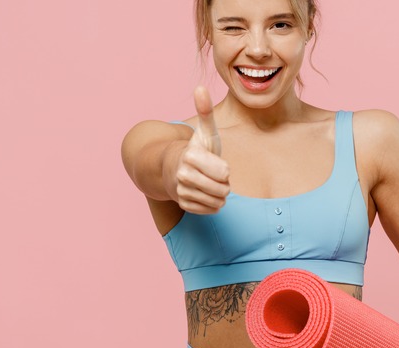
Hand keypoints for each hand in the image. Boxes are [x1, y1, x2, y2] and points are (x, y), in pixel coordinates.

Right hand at [169, 86, 229, 213]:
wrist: (174, 169)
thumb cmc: (197, 150)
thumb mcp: (205, 132)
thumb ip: (205, 111)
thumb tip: (200, 87)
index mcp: (190, 156)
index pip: (225, 172)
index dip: (225, 169)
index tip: (214, 162)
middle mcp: (182, 175)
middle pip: (222, 189)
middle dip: (224, 183)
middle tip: (214, 175)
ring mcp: (181, 191)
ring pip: (217, 201)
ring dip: (219, 194)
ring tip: (209, 183)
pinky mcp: (184, 205)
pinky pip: (211, 210)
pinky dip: (212, 204)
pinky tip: (204, 193)